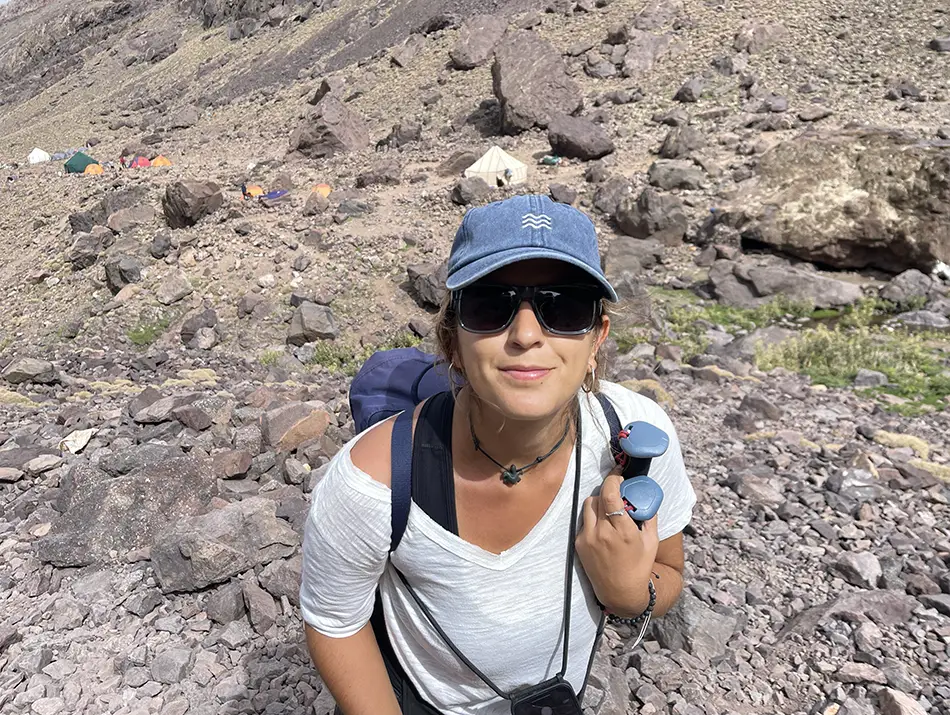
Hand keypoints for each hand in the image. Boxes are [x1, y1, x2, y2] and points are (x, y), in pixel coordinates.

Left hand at [575, 470, 658, 615]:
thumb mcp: (651, 542)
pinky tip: (603, 527)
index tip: (618, 476)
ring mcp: (587, 538)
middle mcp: (601, 532)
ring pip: (588, 505)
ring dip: (599, 502)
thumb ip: (649, 517)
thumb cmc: (639, 567)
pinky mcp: (578, 543)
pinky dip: (593, 518)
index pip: (610, 494)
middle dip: (608, 491)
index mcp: (622, 531)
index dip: (613, 480)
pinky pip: (584, 521)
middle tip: (617, 492)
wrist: (620, 592)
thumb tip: (647, 496)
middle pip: (599, 496)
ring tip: (609, 509)